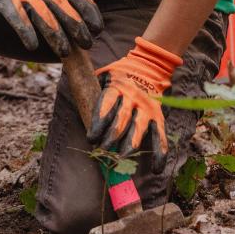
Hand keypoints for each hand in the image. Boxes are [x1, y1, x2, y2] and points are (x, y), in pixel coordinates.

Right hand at [0, 0, 101, 54]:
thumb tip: (78, 14)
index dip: (89, 13)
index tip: (98, 28)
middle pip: (64, 8)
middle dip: (77, 27)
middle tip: (87, 44)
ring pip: (43, 16)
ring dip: (55, 35)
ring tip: (64, 52)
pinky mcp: (6, 0)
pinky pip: (18, 18)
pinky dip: (25, 32)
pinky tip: (32, 45)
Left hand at [87, 37, 182, 172]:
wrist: (150, 65)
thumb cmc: (120, 73)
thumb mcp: (104, 73)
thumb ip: (92, 85)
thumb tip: (74, 95)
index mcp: (117, 87)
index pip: (107, 105)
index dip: (98, 123)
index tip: (91, 138)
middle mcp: (133, 97)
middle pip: (121, 120)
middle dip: (110, 138)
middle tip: (102, 151)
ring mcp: (147, 107)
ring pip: (139, 129)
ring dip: (129, 145)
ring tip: (121, 159)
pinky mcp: (158, 115)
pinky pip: (160, 135)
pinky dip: (160, 152)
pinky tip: (156, 168)